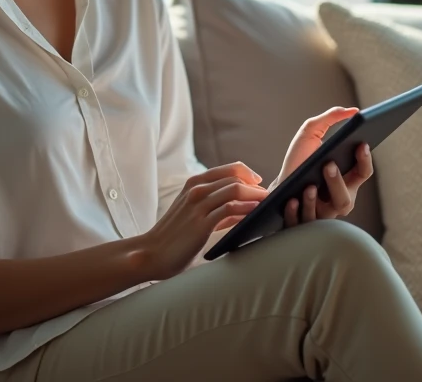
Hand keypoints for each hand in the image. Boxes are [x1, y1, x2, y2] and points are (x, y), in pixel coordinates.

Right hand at [138, 162, 266, 279]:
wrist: (152, 253)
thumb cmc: (175, 236)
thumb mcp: (194, 213)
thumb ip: (217, 208)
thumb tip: (245, 208)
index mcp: (194, 183)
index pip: (230, 169)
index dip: (249, 174)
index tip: (260, 185)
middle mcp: (196, 189)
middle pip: (236, 178)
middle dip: (257, 187)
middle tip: (270, 197)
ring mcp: (198, 205)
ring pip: (235, 190)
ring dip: (256, 196)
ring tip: (267, 205)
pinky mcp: (201, 222)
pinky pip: (230, 209)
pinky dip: (246, 208)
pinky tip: (256, 213)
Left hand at [271, 107, 374, 227]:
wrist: (278, 183)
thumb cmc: (299, 159)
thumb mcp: (311, 133)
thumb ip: (331, 119)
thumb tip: (353, 110)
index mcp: (347, 180)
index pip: (363, 173)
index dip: (365, 160)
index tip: (361, 143)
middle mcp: (338, 200)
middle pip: (345, 199)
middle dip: (337, 183)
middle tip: (328, 164)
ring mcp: (320, 214)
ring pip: (324, 213)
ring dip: (315, 200)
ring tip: (308, 186)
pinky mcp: (300, 223)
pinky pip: (301, 221)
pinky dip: (297, 211)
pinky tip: (292, 199)